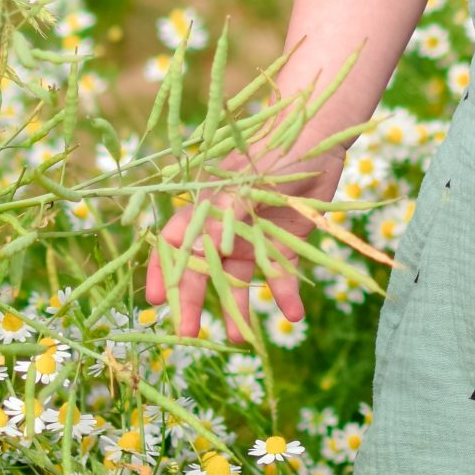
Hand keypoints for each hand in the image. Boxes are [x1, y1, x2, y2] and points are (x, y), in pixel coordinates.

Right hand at [145, 149, 316, 344]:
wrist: (317, 135)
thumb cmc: (272, 152)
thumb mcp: (243, 186)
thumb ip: (223, 219)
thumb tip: (200, 251)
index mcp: (205, 208)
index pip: (174, 243)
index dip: (162, 271)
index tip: (157, 301)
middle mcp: (225, 226)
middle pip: (203, 269)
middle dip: (195, 301)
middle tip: (191, 335)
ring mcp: (254, 236)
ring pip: (241, 279)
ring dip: (240, 307)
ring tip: (242, 339)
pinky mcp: (285, 241)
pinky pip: (281, 275)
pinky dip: (286, 295)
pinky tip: (294, 315)